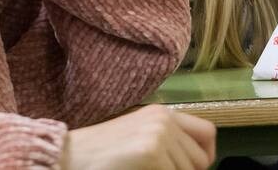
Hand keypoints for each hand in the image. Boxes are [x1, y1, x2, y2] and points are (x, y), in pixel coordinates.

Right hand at [59, 105, 215, 169]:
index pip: (207, 133)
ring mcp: (158, 134)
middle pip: (200, 160)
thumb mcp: (138, 137)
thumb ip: (166, 142)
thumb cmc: (101, 153)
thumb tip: (198, 163)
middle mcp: (164, 119)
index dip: (207, 156)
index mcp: (162, 113)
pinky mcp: (150, 152)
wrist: (69, 156)